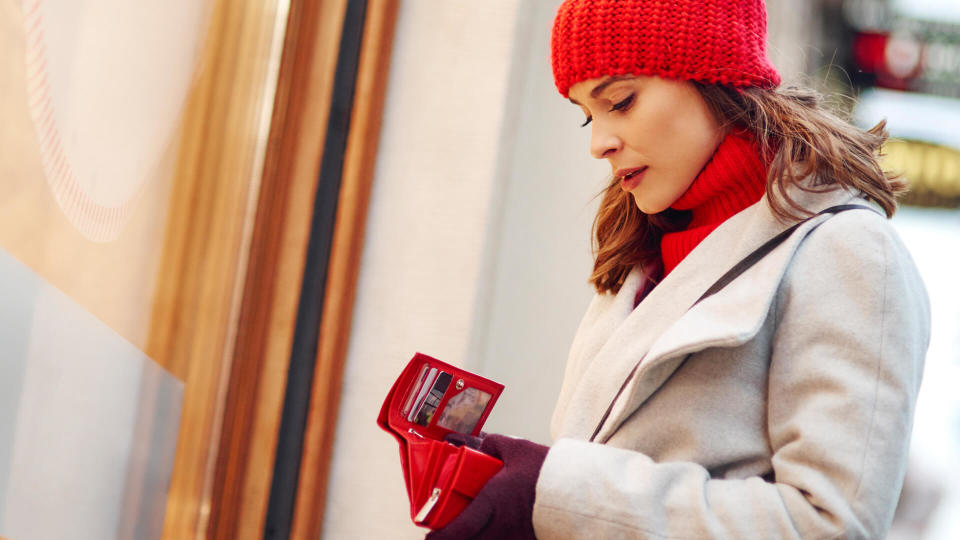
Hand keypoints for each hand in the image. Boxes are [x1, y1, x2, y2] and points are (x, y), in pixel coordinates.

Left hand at [426, 434, 548, 539]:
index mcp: (492, 504)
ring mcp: (515, 539)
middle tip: (449, 532)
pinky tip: (499, 529)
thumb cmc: (549, 472)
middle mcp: (500, 528)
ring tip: (474, 529)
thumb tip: (484, 443)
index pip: (457, 531)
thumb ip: (496, 443)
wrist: (582, 491)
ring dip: (477, 538)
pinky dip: (497, 537)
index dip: (439, 538)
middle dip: (455, 539)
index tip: (430, 537)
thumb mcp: (519, 449)